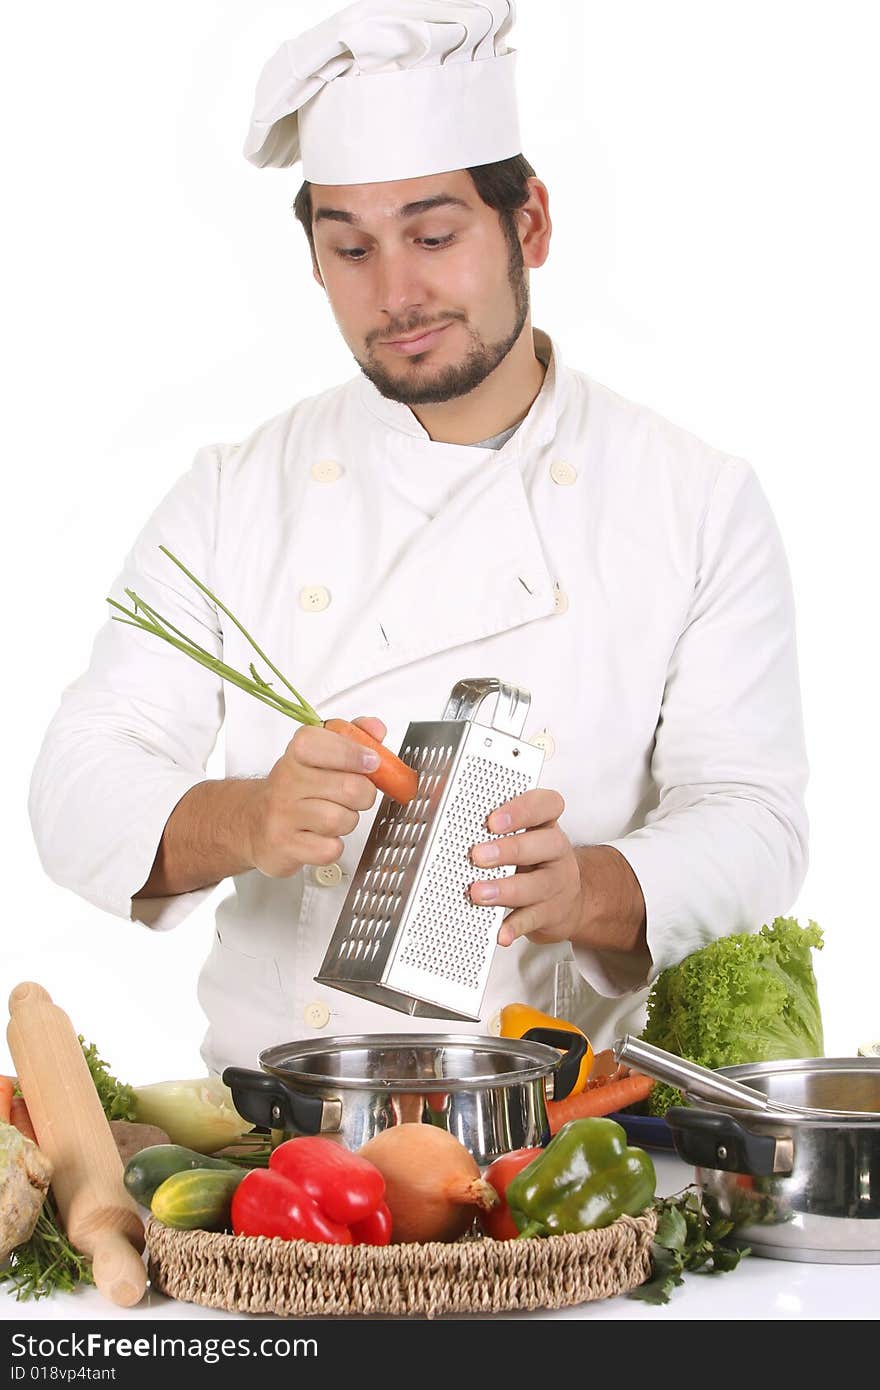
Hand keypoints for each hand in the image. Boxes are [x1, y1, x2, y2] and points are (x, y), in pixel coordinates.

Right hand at [245, 716, 385, 876]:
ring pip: (340, 820)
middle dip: (364, 794)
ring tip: (336, 816)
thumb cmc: (294, 788)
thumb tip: (376, 728)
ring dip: (348, 821)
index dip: (355, 753)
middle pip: (349, 787)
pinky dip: (334, 846)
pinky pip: (329, 849)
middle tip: (357, 795)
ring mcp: (283, 814)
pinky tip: (322, 837)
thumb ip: (352, 737)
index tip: (370, 761)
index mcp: (297, 753)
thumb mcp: (319, 755)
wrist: (254, 823)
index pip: (327, 745)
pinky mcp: (284, 845)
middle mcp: (287, 781)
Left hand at [469, 789, 581, 946]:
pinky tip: (499, 932)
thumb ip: (488, 821)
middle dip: (508, 850)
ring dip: (505, 889)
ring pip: (537, 885)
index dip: (522, 810)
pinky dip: (514, 927)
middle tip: (478, 856)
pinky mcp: (551, 913)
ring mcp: (556, 883)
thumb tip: (436, 800)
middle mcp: (555, 851)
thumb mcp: (519, 834)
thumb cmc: (532, 860)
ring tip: (478, 893)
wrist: (567, 900)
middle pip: (544, 844)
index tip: (493, 820)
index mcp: (545, 824)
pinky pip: (532, 920)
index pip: (547, 805)